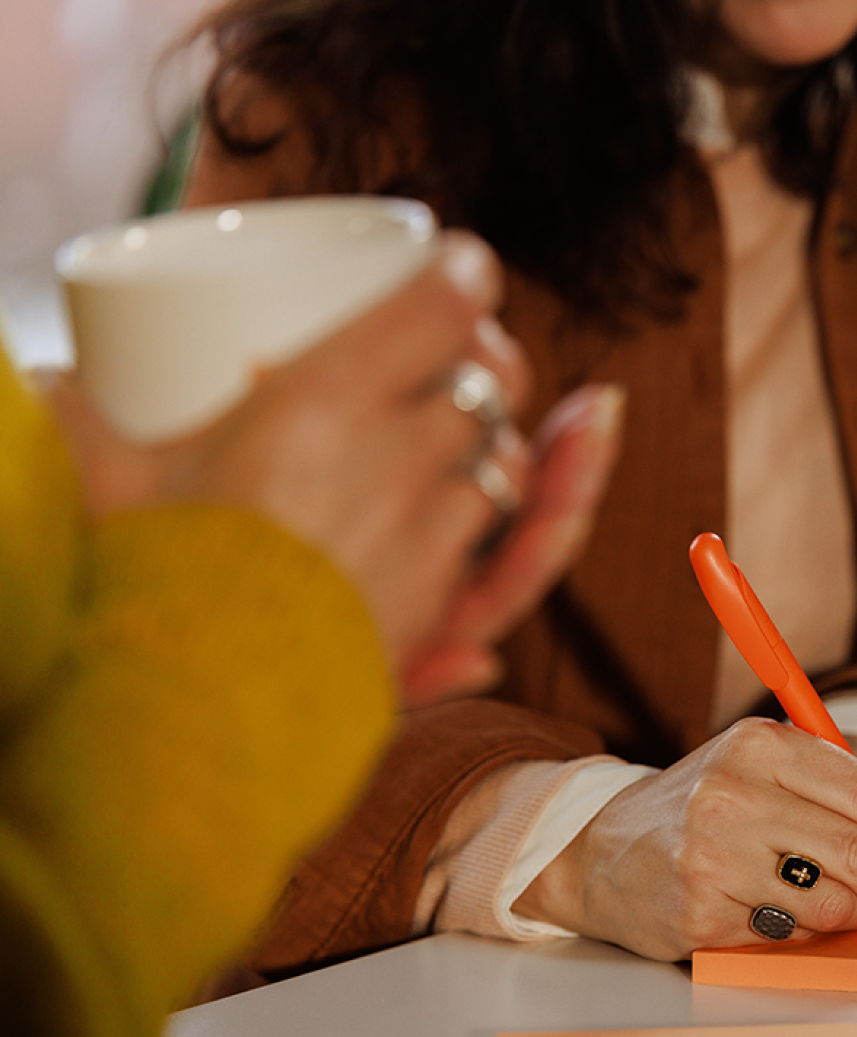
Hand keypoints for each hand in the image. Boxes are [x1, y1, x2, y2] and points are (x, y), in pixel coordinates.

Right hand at [48, 233, 620, 703]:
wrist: (180, 724)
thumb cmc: (137, 589)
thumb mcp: (101, 481)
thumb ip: (87, 418)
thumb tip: (55, 382)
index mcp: (321, 406)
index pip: (433, 313)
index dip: (459, 276)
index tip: (462, 263)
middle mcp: (396, 466)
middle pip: (485, 387)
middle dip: (485, 358)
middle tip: (462, 348)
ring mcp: (429, 543)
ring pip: (507, 466)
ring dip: (504, 436)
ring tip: (483, 415)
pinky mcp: (440, 613)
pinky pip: (523, 554)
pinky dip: (551, 509)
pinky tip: (572, 456)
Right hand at [513, 719, 856, 960]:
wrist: (597, 851)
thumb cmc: (697, 810)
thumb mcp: (762, 767)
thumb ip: (839, 778)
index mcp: (760, 745)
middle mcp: (735, 792)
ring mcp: (714, 855)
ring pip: (831, 903)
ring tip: (854, 915)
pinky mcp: (699, 911)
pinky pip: (789, 937)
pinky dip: (810, 937)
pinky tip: (798, 923)